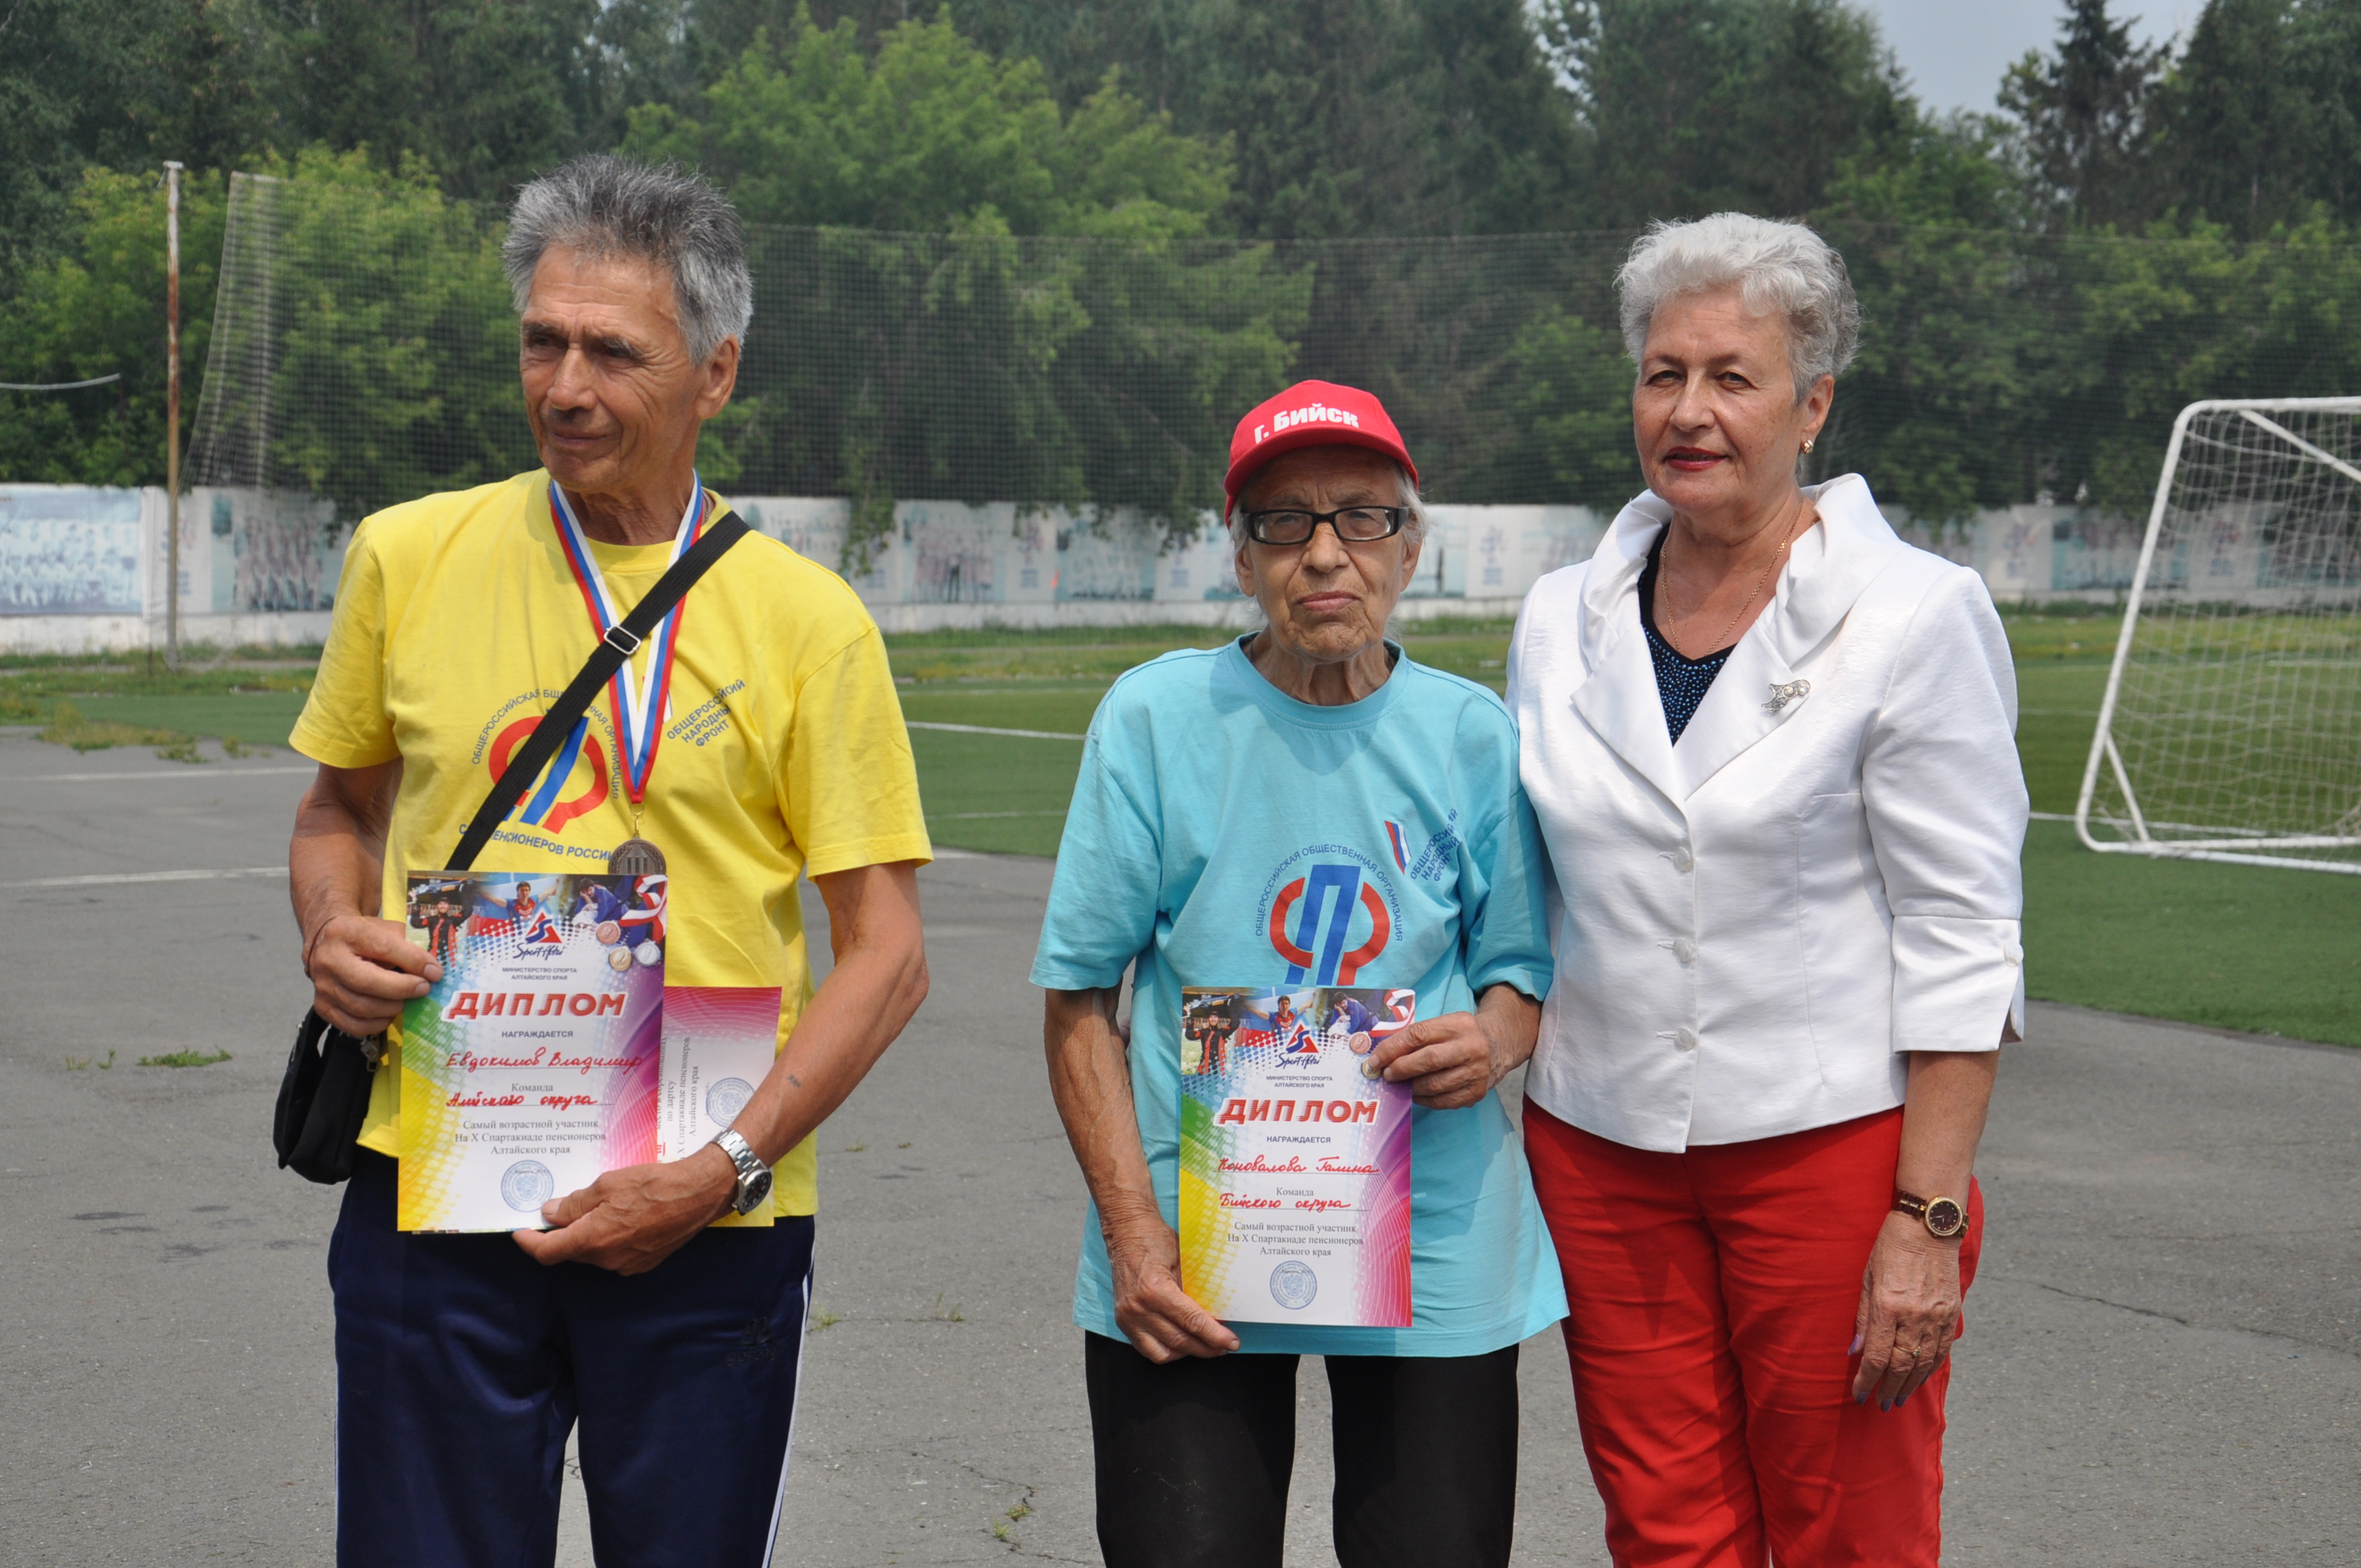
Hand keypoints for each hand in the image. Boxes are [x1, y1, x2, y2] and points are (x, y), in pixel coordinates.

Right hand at [305, 911, 439, 1034]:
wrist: (328, 942)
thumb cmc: (363, 935)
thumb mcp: (384, 928)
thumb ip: (405, 946)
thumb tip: (431, 971)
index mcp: (346, 932)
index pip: (383, 948)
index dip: (413, 962)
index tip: (435, 972)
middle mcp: (329, 959)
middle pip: (367, 982)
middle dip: (402, 989)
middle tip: (423, 989)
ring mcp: (322, 985)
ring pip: (360, 1007)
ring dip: (392, 1008)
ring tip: (407, 1001)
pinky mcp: (322, 1006)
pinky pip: (352, 1025)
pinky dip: (376, 1024)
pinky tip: (389, 1015)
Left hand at [511, 1144, 735, 1274]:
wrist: (699, 1194)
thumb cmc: (654, 1184)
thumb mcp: (607, 1184)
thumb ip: (575, 1202)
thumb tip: (551, 1213)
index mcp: (592, 1239)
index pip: (548, 1252)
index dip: (529, 1243)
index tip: (520, 1233)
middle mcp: (606, 1259)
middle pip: (572, 1251)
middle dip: (563, 1233)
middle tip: (564, 1207)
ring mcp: (626, 1265)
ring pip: (595, 1252)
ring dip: (590, 1234)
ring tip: (603, 1206)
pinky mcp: (644, 1263)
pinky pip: (615, 1254)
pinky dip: (610, 1239)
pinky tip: (624, 1217)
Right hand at [1102, 1205, 1238, 1362]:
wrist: (1126, 1232)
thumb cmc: (1156, 1240)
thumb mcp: (1183, 1262)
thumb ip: (1196, 1291)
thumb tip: (1218, 1314)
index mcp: (1155, 1290)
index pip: (1192, 1322)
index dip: (1215, 1336)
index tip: (1231, 1342)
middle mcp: (1139, 1308)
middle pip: (1179, 1341)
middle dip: (1206, 1348)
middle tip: (1224, 1347)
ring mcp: (1128, 1318)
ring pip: (1163, 1352)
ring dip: (1187, 1353)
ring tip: (1204, 1347)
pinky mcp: (1122, 1322)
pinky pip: (1146, 1349)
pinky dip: (1166, 1351)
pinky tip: (1181, 1346)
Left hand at [1371, 1006, 1527, 1108]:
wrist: (1499, 1045)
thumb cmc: (1460, 1035)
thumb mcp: (1443, 1025)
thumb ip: (1416, 1037)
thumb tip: (1381, 1056)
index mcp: (1458, 1025)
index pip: (1417, 1035)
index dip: (1392, 1048)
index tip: (1375, 1060)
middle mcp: (1471, 1047)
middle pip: (1427, 1060)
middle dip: (1400, 1069)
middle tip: (1385, 1075)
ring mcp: (1477, 1072)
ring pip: (1434, 1085)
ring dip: (1410, 1087)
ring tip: (1400, 1085)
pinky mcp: (1477, 1092)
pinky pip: (1443, 1101)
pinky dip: (1424, 1100)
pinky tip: (1416, 1094)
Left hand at [1850, 1211, 1964, 1409]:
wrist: (1929, 1226)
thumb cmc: (1891, 1247)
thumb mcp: (1867, 1277)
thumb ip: (1862, 1317)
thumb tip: (1855, 1351)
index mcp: (1888, 1306)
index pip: (1876, 1357)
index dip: (1866, 1381)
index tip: (1859, 1395)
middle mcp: (1913, 1316)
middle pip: (1899, 1366)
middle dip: (1888, 1389)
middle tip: (1880, 1404)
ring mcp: (1936, 1317)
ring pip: (1923, 1363)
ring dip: (1910, 1385)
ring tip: (1899, 1398)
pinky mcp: (1951, 1314)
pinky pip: (1941, 1350)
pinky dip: (1930, 1368)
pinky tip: (1920, 1378)